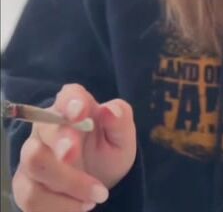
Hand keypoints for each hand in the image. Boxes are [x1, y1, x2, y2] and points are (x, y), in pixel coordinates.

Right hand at [11, 83, 136, 210]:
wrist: (99, 184)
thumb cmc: (110, 152)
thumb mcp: (123, 139)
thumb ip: (120, 121)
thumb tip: (110, 110)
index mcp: (75, 108)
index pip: (69, 95)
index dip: (72, 102)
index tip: (81, 113)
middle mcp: (49, 127)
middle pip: (45, 129)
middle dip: (62, 143)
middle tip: (76, 156)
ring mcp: (33, 156)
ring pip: (36, 164)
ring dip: (68, 182)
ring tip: (97, 195)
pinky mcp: (24, 184)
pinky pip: (31, 196)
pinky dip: (59, 206)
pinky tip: (82, 206)